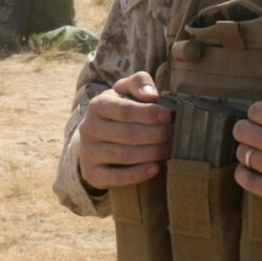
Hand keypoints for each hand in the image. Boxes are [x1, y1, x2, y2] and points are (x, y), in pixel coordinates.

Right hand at [78, 71, 173, 189]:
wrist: (94, 140)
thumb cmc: (117, 111)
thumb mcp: (125, 91)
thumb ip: (139, 82)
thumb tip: (151, 95)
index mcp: (97, 105)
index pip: (125, 110)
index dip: (148, 113)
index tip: (168, 116)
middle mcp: (88, 128)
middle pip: (127, 134)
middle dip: (155, 135)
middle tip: (173, 135)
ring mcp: (88, 152)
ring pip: (124, 155)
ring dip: (151, 153)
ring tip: (168, 149)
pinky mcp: (91, 174)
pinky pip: (116, 178)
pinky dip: (138, 174)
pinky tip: (155, 168)